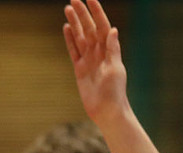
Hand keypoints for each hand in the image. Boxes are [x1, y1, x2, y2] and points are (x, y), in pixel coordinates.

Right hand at [64, 1, 128, 126]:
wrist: (107, 111)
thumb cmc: (115, 92)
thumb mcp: (116, 69)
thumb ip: (113, 49)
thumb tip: (113, 30)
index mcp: (109, 50)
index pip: (102, 26)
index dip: (96, 12)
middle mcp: (99, 53)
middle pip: (89, 28)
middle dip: (82, 14)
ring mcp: (89, 60)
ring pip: (80, 37)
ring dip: (75, 23)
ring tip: (68, 9)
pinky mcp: (80, 69)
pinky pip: (73, 50)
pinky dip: (70, 39)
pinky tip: (66, 28)